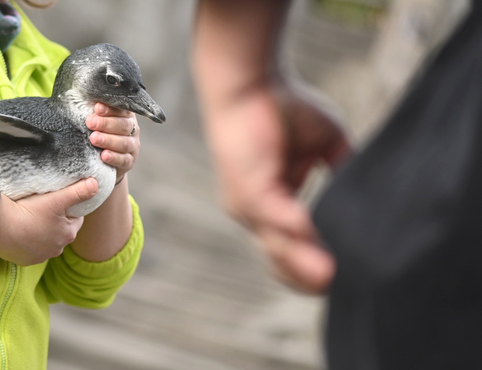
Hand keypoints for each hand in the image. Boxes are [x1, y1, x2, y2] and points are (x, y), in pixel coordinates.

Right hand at [0, 178, 97, 265]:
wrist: (0, 226)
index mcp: (68, 234)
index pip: (75, 219)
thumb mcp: (57, 199)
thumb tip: (95, 185)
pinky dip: (27, 242)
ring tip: (30, 218)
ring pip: (45, 242)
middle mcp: (56, 250)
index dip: (68, 209)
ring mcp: (39, 257)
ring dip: (41, 233)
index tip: (58, 200)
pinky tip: (20, 231)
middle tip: (43, 207)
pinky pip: (29, 250)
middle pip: (60, 231)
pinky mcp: (24, 261)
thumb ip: (78, 191)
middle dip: (55, 222)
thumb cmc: (30, 211)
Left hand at [87, 103, 140, 182]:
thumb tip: (82, 104)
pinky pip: (124, 160)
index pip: (121, 109)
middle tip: (90, 123)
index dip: (110, 109)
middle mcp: (132, 129)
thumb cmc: (98, 133)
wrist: (103, 160)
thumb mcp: (96, 121)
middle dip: (106, 124)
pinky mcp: (130, 161)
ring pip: (124, 143)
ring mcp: (133, 145)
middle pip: (123, 125)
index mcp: (125, 115)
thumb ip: (94, 113)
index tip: (97, 108)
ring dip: (108, 140)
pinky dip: (114, 157)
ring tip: (94, 139)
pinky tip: (104, 156)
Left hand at [210, 87, 349, 293]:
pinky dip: (293, 227)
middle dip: (309, 276)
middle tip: (339, 286)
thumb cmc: (280, 107)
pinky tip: (312, 235)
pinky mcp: (247, 185)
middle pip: (282, 258)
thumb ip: (341, 168)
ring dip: (304, 262)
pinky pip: (273, 213)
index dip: (317, 263)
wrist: (249, 79)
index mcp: (271, 206)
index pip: (293, 248)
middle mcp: (254, 212)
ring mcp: (247, 203)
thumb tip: (368, 188)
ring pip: (277, 244)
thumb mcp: (324, 144)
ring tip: (330, 278)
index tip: (345, 275)